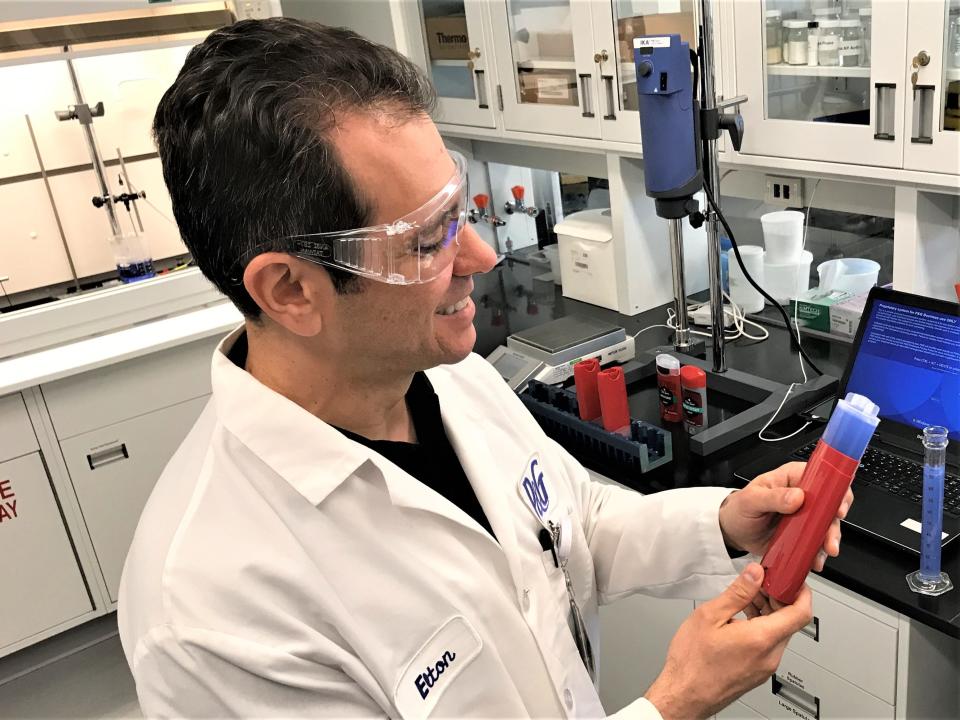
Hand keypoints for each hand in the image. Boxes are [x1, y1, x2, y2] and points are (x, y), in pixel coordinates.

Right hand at [644, 563, 812, 719]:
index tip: (792, 579)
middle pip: (790, 621)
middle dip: (779, 598)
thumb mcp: (710, 616)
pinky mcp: (758, 672)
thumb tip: (755, 574)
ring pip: (779, 632)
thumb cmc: (692, 660)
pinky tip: (742, 618)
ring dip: (769, 612)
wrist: (684, 694)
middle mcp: (770, 655)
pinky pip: (769, 644)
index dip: (801, 592)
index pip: (801, 613)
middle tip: (761, 584)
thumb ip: (737, 592)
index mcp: (761, 638)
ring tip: (746, 600)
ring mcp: (765, 666)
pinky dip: (762, 627)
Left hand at [718, 462, 852, 571]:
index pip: (823, 477)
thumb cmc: (739, 509)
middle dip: (834, 523)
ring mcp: (805, 516)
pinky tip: (813, 560)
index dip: (835, 490)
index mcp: (793, 478)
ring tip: (822, 553)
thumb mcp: (751, 500)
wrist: (733, 531)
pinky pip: (817, 542)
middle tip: (830, 539)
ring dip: (828, 541)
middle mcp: (804, 495)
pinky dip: (818, 552)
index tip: (837, 508)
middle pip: (831, 505)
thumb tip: (797, 496)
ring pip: (827, 526)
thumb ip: (773, 496)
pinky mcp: (803, 534)